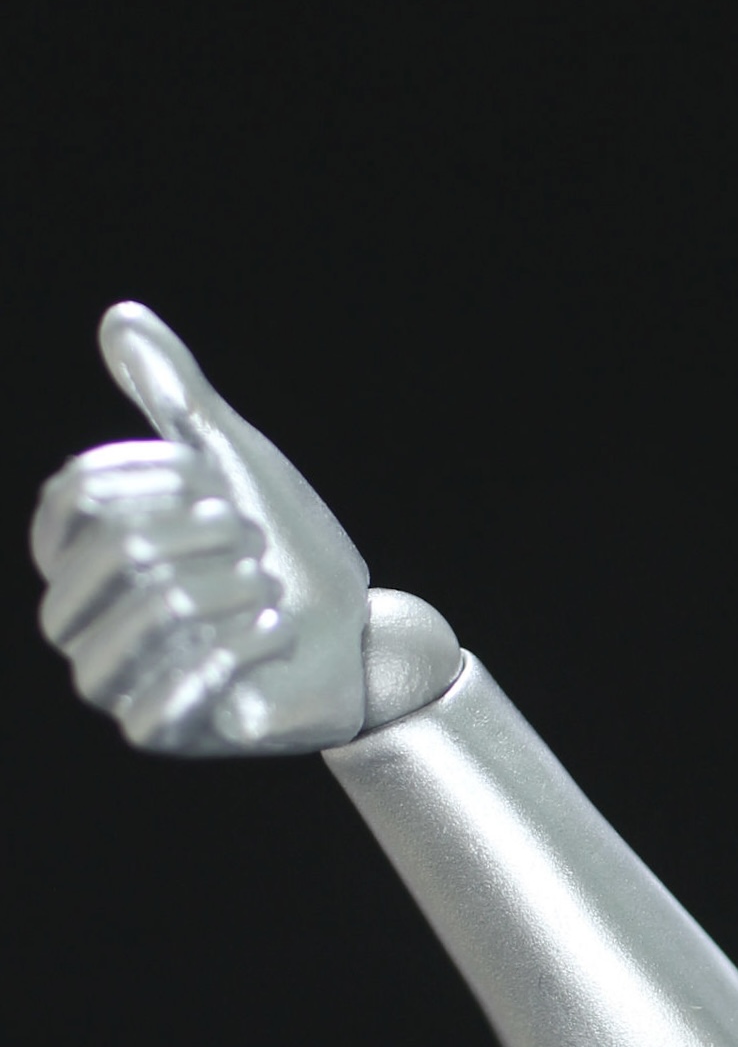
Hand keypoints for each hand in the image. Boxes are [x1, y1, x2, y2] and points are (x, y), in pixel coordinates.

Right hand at [32, 304, 368, 754]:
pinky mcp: (154, 729)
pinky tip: (276, 636)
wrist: (355, 633)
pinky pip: (179, 686)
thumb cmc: (282, 546)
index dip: (163, 480)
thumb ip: (174, 395)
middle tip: (255, 548)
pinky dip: (248, 650)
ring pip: (160, 613)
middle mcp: (72, 616)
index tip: (217, 483)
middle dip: (217, 537)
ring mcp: (108, 677)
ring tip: (269, 592)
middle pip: (126, 550)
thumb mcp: (231, 458)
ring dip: (240, 590)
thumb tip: (122, 318)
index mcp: (74, 549)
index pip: (81, 495)